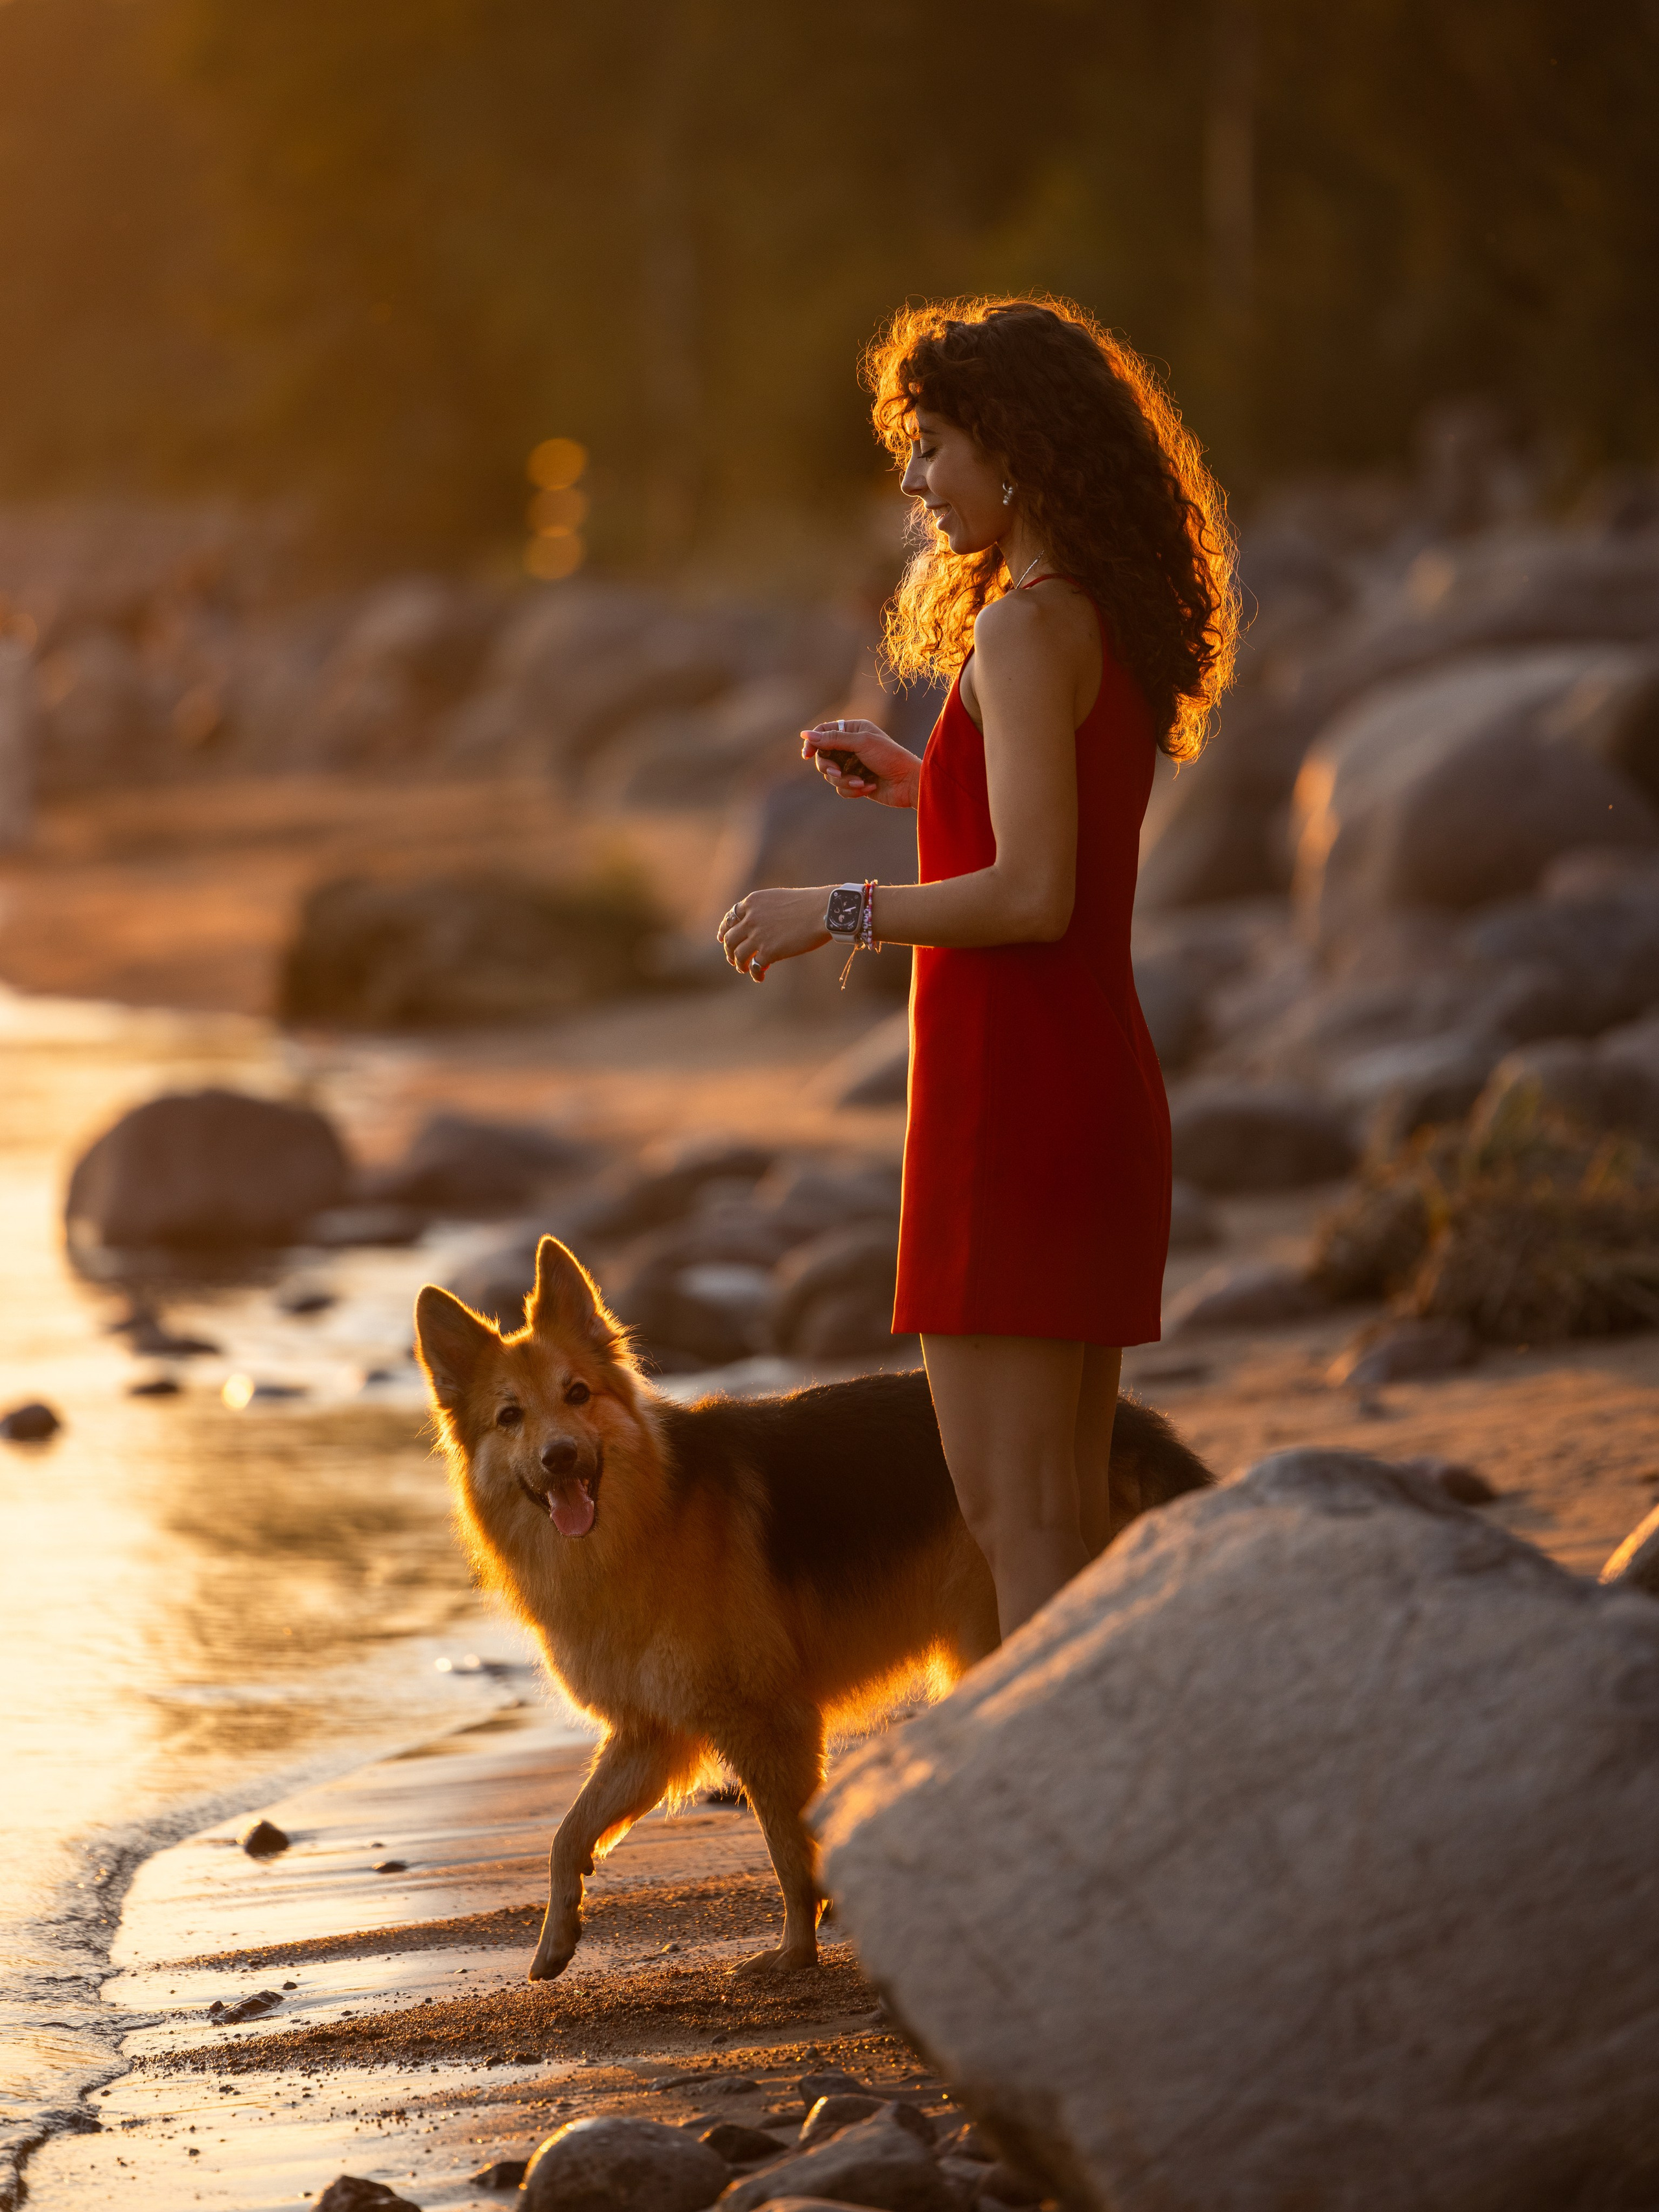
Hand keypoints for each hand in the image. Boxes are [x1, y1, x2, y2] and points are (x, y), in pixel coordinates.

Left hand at [717, 886, 831, 980]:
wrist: (823, 911)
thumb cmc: (809, 904)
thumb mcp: (779, 900)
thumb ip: (765, 911)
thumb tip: (761, 928)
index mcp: (752, 902)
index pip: (730, 917)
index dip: (725, 930)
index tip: (723, 938)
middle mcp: (751, 918)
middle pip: (729, 939)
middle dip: (729, 951)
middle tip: (733, 959)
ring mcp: (758, 936)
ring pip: (738, 955)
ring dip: (739, 964)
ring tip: (744, 969)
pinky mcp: (768, 952)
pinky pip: (754, 967)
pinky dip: (755, 974)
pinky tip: (760, 977)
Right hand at [801, 720, 921, 808]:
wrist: (909, 783)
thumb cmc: (890, 758)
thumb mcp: (861, 743)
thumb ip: (833, 739)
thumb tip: (806, 735)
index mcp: (854, 730)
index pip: (824, 732)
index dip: (813, 743)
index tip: (807, 754)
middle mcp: (851, 747)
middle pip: (823, 757)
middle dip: (829, 767)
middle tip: (837, 772)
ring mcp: (853, 766)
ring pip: (831, 776)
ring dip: (845, 781)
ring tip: (862, 782)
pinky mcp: (856, 783)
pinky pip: (841, 789)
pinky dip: (853, 790)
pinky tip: (869, 787)